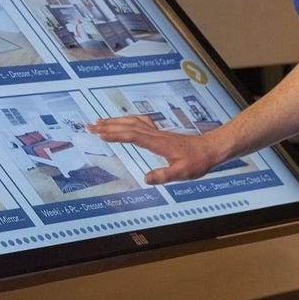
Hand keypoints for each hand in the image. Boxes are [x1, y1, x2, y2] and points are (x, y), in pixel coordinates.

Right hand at [84, 115, 220, 182]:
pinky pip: (139, 122)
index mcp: (157, 143)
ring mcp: (157, 133)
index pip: (132, 135)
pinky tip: (121, 123)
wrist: (209, 149)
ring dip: (114, 121)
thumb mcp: (183, 173)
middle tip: (89, 126)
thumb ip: (165, 175)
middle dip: (107, 125)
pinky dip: (126, 120)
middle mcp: (155, 135)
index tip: (99, 134)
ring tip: (98, 122)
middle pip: (127, 125)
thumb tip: (146, 178)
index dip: (114, 134)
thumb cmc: (197, 162)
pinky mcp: (159, 133)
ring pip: (132, 122)